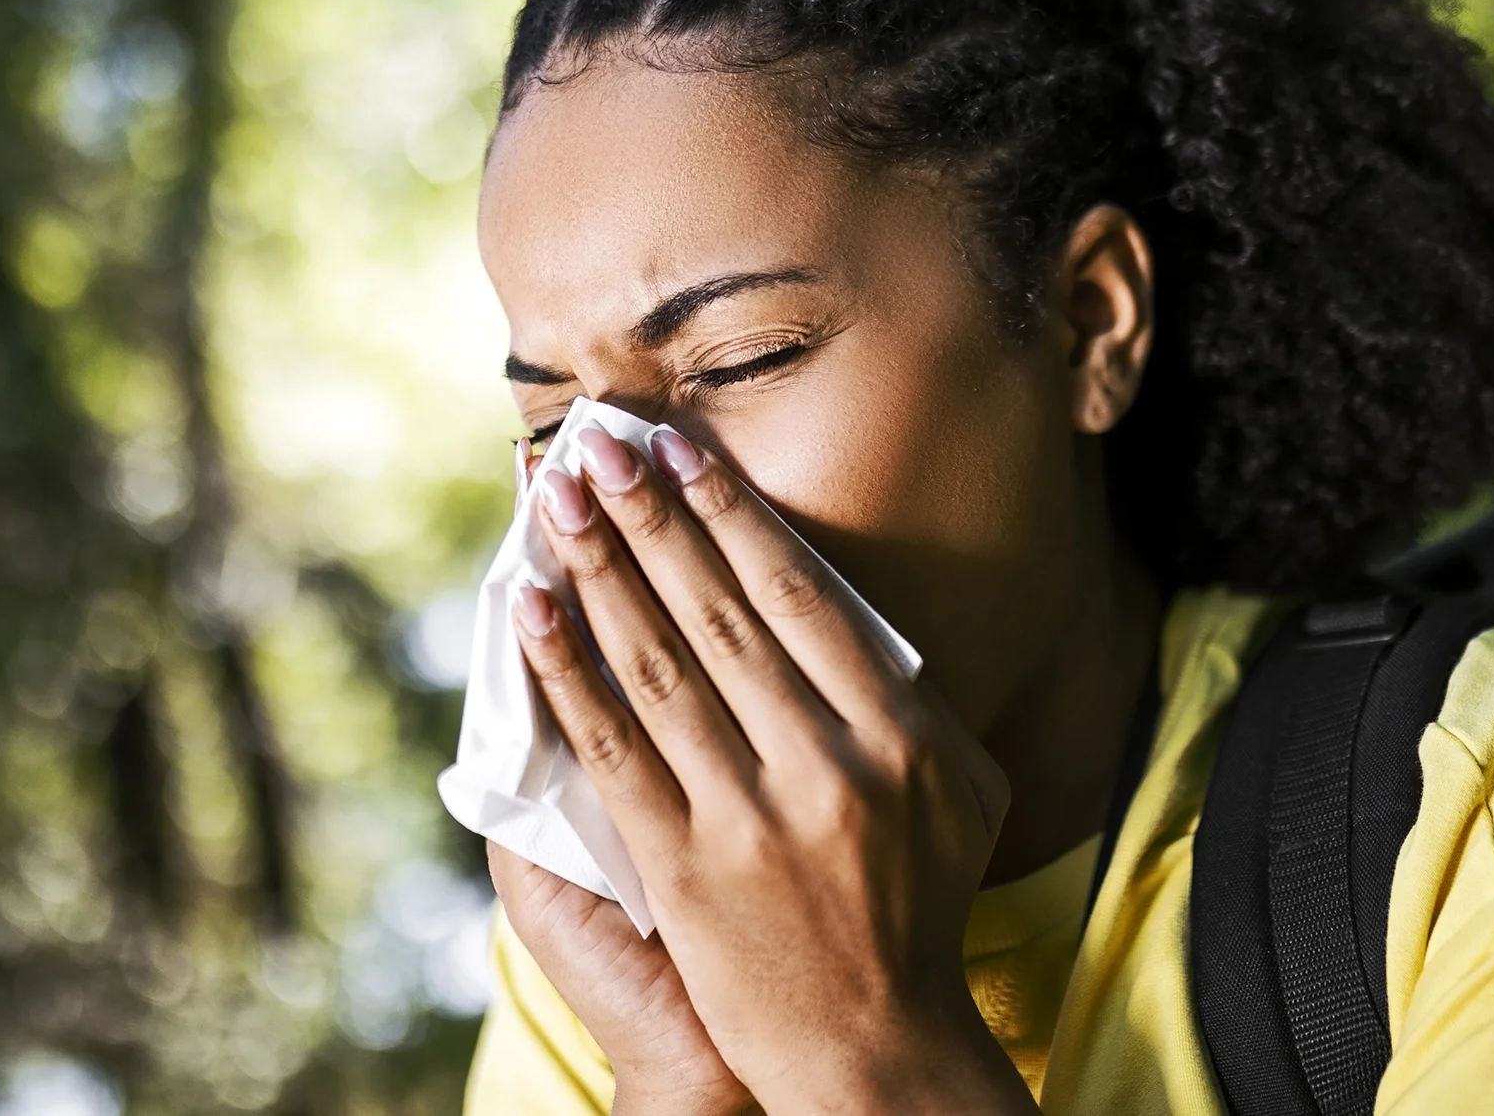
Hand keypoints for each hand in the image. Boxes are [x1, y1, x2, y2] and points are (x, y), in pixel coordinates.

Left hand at [510, 423, 1027, 1114]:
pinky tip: (532, 610)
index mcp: (899, 733)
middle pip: (718, 610)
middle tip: (598, 444)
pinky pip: (610, 748)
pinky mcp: (684, 867)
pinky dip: (565, 672)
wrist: (874, 1048)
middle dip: (650, 516)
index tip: (680, 449)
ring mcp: (749, 814)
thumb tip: (845, 611)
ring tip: (558, 499)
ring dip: (599, 568)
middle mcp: (826, 762)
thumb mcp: (961, 794)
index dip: (731, 513)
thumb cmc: (921, 910)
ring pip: (658, 662)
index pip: (799, 594)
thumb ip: (912, 704)